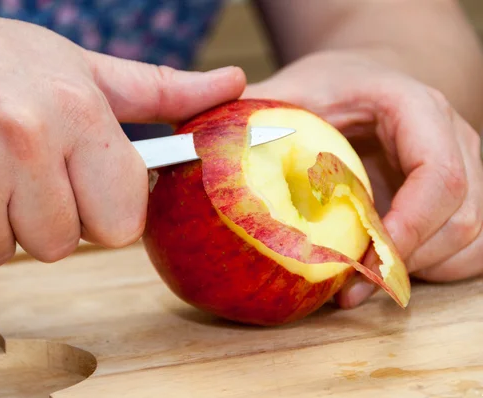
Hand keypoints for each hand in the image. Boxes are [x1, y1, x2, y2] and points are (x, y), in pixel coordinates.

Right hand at [0, 1, 245, 266]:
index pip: (122, 222)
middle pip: (60, 244)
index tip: (82, 186)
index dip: (103, 211)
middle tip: (19, 171)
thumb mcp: (76, 66)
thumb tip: (230, 84)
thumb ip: (159, 89)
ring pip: (1, 253)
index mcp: (78, 112)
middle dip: (42, 217)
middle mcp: (25, 140)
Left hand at [243, 50, 482, 307]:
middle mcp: (454, 140)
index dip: (406, 228)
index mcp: (415, 109)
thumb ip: (254, 114)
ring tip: (358, 285)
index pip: (437, 175)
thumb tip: (195, 145)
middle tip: (346, 289)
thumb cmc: (332, 85)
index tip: (360, 263)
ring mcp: (466, 170)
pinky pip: (468, 248)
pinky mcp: (460, 198)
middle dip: (404, 263)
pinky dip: (428, 270)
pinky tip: (381, 271)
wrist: (367, 82)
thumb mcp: (292, 89)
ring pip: (471, 241)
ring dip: (416, 273)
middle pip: (462, 218)